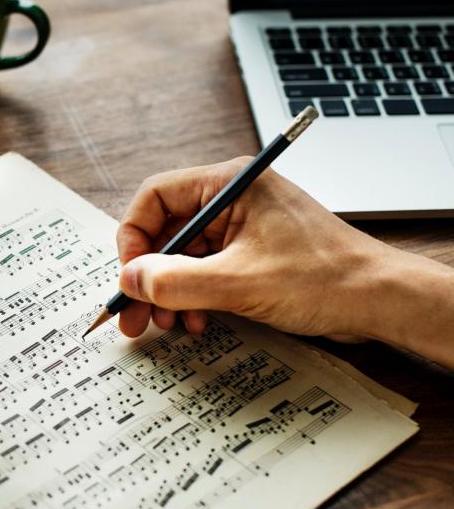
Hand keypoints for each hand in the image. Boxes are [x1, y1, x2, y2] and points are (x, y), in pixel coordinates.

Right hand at [115, 158, 409, 342]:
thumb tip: (130, 280)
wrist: (379, 301)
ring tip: (167, 323)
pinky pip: (204, 270)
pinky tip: (196, 320)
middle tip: (134, 313)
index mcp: (229, 185)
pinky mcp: (251, 253)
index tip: (130, 276)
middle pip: (165, 230)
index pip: (155, 197)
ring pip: (182, 255)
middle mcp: (231, 200)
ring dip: (169, 291)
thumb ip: (175, 281)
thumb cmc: (325, 279)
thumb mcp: (238, 283)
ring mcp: (241, 227)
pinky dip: (192, 296)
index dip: (134, 237)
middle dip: (148, 275)